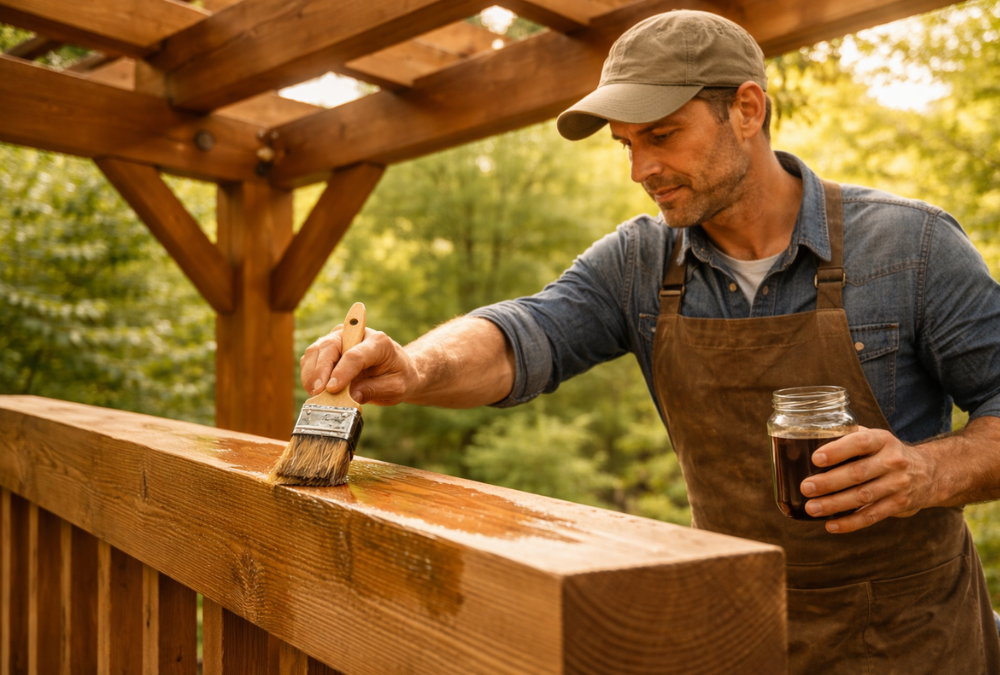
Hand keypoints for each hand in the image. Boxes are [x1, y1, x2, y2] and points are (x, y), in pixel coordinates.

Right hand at [299, 325, 418, 405]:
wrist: (397, 370)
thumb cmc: (397, 377)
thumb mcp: (395, 388)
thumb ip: (374, 390)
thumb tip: (351, 397)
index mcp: (378, 342)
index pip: (355, 355)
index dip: (342, 371)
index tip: (332, 389)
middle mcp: (356, 335)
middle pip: (330, 347)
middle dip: (320, 371)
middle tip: (317, 392)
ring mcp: (340, 338)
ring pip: (316, 350)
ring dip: (311, 373)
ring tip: (315, 393)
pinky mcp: (328, 348)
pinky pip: (311, 357)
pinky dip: (308, 374)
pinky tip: (314, 389)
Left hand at [799, 427, 939, 533]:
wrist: (929, 473)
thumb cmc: (887, 453)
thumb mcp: (875, 438)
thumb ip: (848, 436)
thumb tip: (809, 437)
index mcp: (883, 440)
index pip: (860, 442)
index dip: (837, 450)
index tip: (816, 458)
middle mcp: (893, 461)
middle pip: (858, 473)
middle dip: (829, 482)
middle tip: (806, 488)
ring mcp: (898, 485)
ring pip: (863, 497)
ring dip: (835, 504)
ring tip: (812, 508)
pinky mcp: (898, 505)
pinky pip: (871, 516)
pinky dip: (850, 523)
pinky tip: (830, 525)